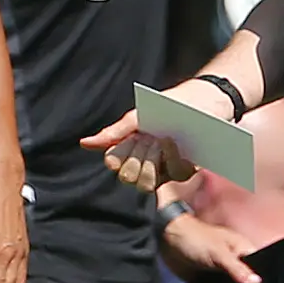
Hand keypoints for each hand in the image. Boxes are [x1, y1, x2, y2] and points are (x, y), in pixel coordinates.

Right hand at [80, 108, 194, 192]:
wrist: (199, 100)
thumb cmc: (165, 107)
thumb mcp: (137, 117)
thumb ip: (114, 133)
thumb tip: (84, 143)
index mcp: (129, 152)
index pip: (114, 163)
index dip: (120, 154)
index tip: (131, 139)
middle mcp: (143, 166)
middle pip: (128, 176)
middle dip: (136, 156)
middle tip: (148, 139)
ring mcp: (163, 172)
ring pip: (147, 183)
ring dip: (151, 159)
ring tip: (160, 139)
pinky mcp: (183, 172)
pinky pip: (174, 173)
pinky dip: (170, 155)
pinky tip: (171, 141)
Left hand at [161, 210, 259, 282]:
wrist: (166, 240)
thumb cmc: (196, 238)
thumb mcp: (219, 253)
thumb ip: (237, 268)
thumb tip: (257, 282)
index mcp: (244, 250)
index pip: (262, 267)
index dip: (265, 281)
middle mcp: (236, 262)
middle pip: (249, 281)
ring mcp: (223, 273)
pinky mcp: (209, 282)